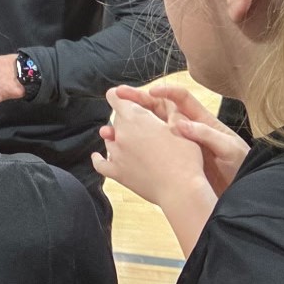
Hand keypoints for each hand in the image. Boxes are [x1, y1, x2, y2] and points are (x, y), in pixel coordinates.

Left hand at [92, 84, 210, 209]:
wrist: (180, 189)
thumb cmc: (185, 156)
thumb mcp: (180, 125)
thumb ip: (166, 109)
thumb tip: (156, 99)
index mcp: (136, 118)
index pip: (115, 97)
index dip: (120, 95)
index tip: (124, 96)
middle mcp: (121, 134)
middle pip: (116, 119)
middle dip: (127, 118)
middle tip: (145, 126)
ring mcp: (116, 154)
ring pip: (110, 139)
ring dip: (118, 137)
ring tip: (136, 142)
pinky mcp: (117, 173)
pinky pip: (100, 163)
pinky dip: (99, 158)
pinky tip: (97, 156)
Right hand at [125, 82, 247, 195]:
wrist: (241, 191)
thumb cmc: (240, 166)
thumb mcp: (228, 148)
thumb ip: (206, 134)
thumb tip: (180, 124)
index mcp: (201, 121)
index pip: (179, 99)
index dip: (165, 92)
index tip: (150, 92)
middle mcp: (186, 130)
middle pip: (157, 110)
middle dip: (137, 101)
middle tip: (117, 96)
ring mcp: (177, 145)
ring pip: (149, 130)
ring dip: (130, 126)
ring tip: (110, 127)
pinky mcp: (172, 161)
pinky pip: (151, 151)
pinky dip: (134, 150)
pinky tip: (120, 153)